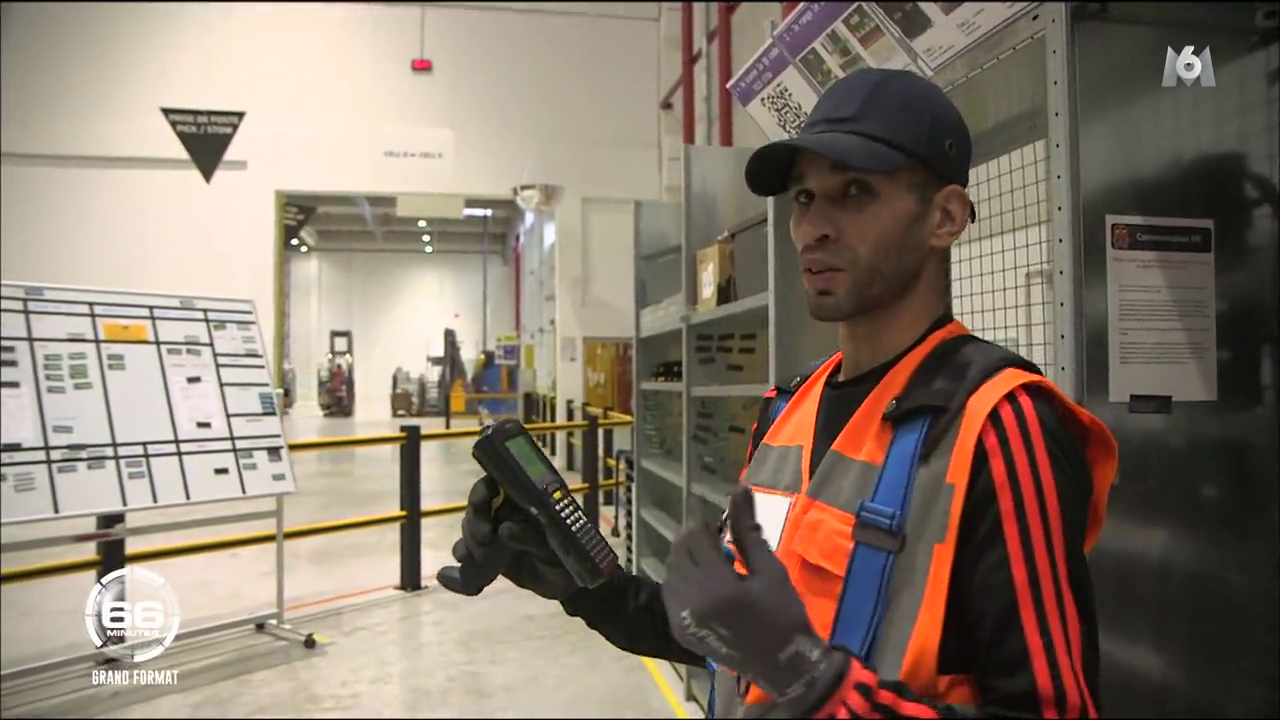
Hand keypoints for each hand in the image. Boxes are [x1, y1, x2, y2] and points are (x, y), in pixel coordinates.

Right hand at [436, 475, 578, 600]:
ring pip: (468, 537)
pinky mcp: (486, 563)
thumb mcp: (555, 547)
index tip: (481, 502)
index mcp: (523, 503)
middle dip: (475, 524)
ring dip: (469, 548)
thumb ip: (531, 537)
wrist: (567, 585)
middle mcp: (504, 516)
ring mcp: (493, 539)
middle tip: (485, 539)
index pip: (496, 485)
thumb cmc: (567, 557)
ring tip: (484, 563)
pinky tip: (444, 577)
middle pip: (476, 511)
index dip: (483, 490)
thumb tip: (504, 529)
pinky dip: (457, 576)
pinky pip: (466, 567)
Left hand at [660, 488, 845, 705]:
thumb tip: (740, 491)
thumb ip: (747, 532)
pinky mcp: (680, 631)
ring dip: (686, 559)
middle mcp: (693, 604)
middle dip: (695, 540)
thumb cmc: (784, 614)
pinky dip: (682, 580)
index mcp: (718, 588)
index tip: (722, 523)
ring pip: (670, 572)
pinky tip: (703, 582)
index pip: (697, 539)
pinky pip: (670, 594)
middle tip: (718, 540)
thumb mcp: (770, 570)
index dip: (707, 524)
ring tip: (713, 562)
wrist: (783, 665)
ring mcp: (682, 620)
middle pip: (678, 553)